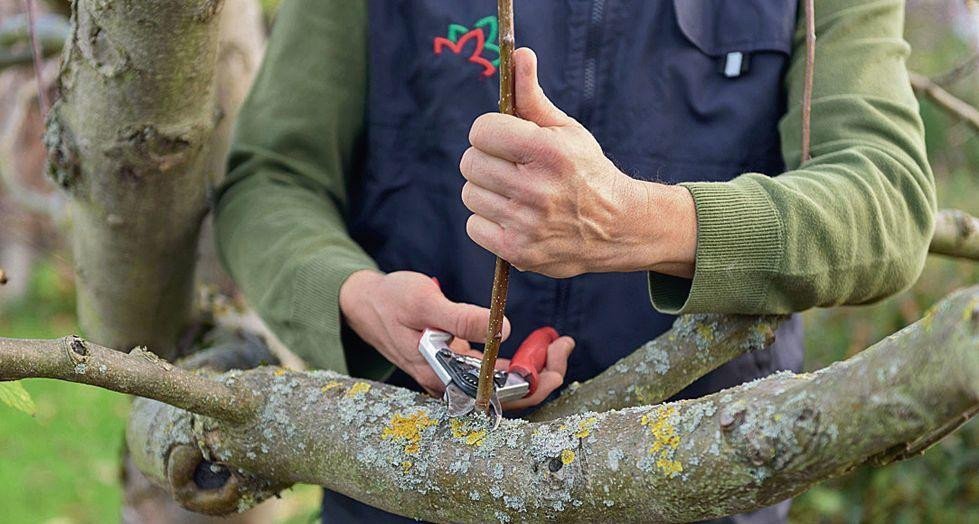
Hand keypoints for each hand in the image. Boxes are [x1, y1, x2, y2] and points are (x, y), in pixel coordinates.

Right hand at [339, 270, 574, 407]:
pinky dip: (520, 361)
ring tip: (558, 344)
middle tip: (565, 347)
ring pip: (504, 386)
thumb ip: (461, 318)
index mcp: (442, 376)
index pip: (497, 395)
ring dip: (535, 368)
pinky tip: (538, 344)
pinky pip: (495, 373)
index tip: (555, 359)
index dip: (532, 383)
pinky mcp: (459, 366)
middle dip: (542, 376)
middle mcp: (451, 384)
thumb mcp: (425, 301)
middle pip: (506, 396)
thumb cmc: (392, 300)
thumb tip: (503, 328)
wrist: (365, 302)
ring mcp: (455, 377)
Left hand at [461, 48, 696, 278]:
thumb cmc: (586, 171)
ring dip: (486, 191)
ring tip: (513, 193)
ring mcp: (527, 223)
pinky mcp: (519, 252)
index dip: (490, 133)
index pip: (481, 131)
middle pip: (470, 163)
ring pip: (470, 194)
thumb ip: (533, 97)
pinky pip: (474, 226)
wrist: (618, 227)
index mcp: (548, 151)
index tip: (505, 140)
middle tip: (509, 167)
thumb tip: (519, 54)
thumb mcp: (566, 130)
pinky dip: (487, 221)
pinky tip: (512, 217)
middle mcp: (537, 188)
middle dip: (486, 160)